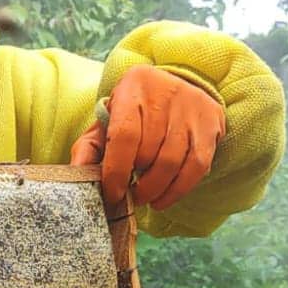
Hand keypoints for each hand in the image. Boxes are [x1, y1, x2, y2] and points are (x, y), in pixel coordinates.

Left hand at [71, 65, 225, 207]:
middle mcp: (165, 93)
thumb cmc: (133, 114)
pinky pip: (196, 167)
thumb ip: (87, 149)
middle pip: (148, 153)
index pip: (124, 136)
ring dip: (154, 190)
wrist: (174, 89)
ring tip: (143, 197)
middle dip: (136, 183)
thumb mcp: (105, 124)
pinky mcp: (210, 123)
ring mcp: (191, 108)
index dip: (116, 172)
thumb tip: (77, 176)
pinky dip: (177, 191)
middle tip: (129, 195)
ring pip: (172, 163)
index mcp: (132, 88)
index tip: (112, 195)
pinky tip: (162, 199)